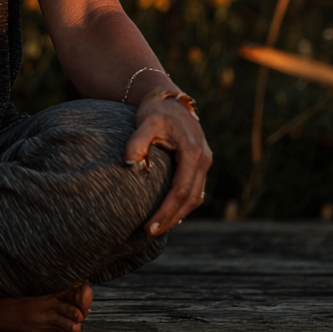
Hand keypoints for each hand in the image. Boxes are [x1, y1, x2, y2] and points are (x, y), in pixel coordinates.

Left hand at [124, 91, 211, 235]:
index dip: (166, 211)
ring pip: (195, 197)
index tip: (149, 226)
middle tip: (150, 232)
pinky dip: (182, 204)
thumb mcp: (146, 121)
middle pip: (191, 199)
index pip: (181, 190)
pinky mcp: (199, 164)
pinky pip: (194, 190)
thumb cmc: (157, 111)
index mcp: (193, 152)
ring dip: (178, 214)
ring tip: (157, 227)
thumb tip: (128, 162)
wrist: (170, 99)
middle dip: (171, 218)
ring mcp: (204, 163)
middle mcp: (204, 160)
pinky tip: (168, 214)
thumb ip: (138, 141)